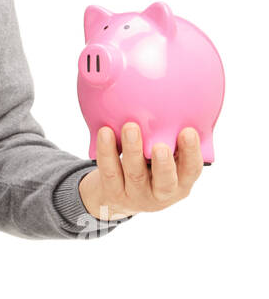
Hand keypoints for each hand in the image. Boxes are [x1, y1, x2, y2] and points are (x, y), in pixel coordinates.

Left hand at [78, 123, 204, 220]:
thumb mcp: (168, 158)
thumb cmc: (151, 167)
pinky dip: (107, 151)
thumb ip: (171, 139)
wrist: (121, 194)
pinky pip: (109, 171)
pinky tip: (105, 132)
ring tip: (130, 127)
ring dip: (132, 150)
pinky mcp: (113, 192)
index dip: (191, 152)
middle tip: (160, 146)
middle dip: (163, 164)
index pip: (192, 169)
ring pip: (134, 174)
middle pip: (165, 181)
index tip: (188, 131)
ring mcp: (136, 195)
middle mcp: (161, 193)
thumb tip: (174, 103)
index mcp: (181, 182)